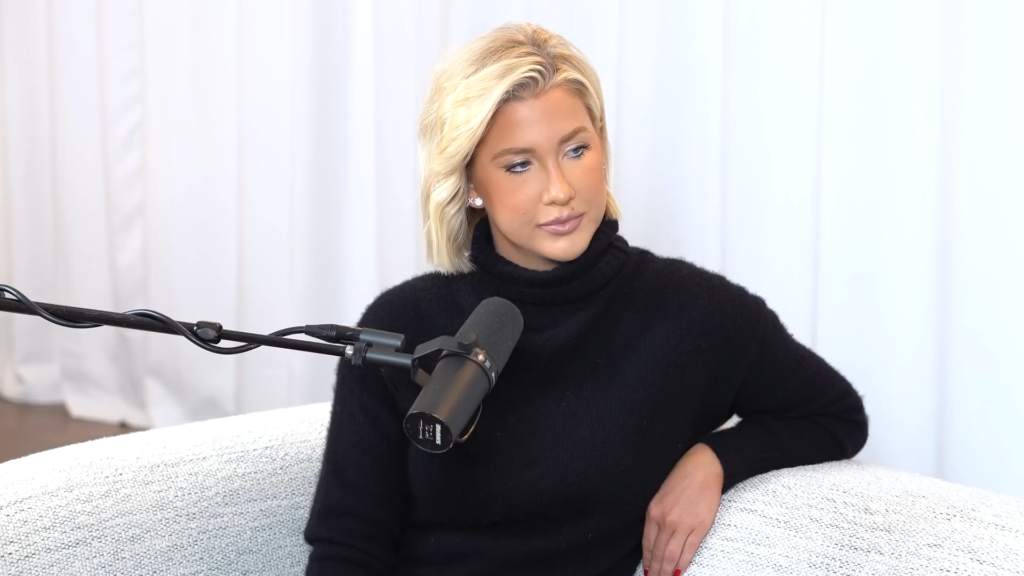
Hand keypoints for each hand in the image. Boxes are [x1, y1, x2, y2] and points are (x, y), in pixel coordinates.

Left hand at [642, 442, 723, 575]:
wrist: (704, 466)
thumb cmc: (682, 479)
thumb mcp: (661, 496)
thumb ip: (657, 518)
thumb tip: (656, 542)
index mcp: (653, 512)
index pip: (647, 544)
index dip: (647, 560)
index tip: (647, 571)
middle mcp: (665, 520)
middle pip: (659, 553)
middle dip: (656, 570)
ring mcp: (683, 524)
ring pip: (672, 555)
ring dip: (668, 571)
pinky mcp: (700, 526)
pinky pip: (689, 550)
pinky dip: (683, 563)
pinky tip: (679, 572)